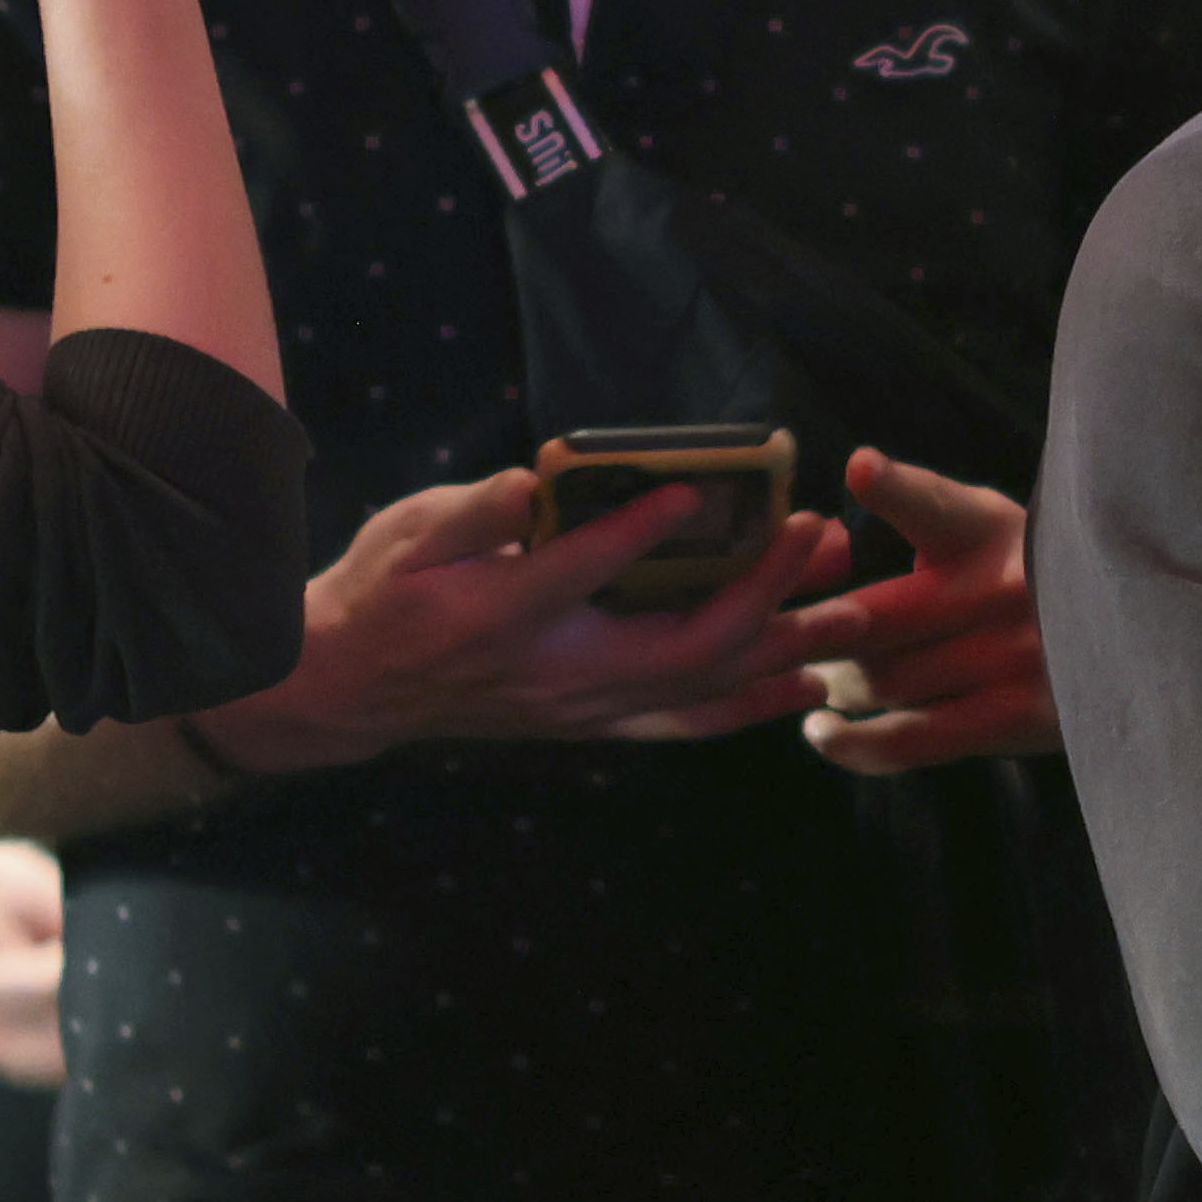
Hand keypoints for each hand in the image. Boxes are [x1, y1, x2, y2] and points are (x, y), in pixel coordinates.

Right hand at [212, 469, 850, 766]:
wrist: (353, 686)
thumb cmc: (384, 592)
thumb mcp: (408, 534)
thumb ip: (475, 511)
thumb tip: (532, 480)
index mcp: (503, 614)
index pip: (583, 568)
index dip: (641, 527)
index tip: (697, 486)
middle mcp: (556, 672)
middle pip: (680, 643)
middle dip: (761, 591)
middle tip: (817, 535)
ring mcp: (582, 706)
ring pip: (700, 687)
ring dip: (780, 645)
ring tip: (848, 602)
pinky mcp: (594, 721)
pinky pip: (688, 720)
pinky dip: (752, 702)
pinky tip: (806, 680)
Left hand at [782, 449, 1054, 775]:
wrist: (1123, 645)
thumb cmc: (1026, 578)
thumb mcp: (990, 526)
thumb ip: (922, 508)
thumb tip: (843, 492)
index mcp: (989, 528)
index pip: (937, 504)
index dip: (896, 488)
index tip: (861, 469)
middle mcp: (1003, 589)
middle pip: (873, 619)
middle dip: (812, 635)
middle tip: (772, 642)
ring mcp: (1012, 657)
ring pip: (884, 680)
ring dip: (835, 687)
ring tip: (814, 682)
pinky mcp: (1016, 717)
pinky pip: (910, 739)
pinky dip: (853, 743)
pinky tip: (821, 730)